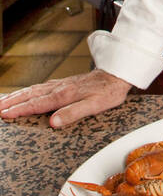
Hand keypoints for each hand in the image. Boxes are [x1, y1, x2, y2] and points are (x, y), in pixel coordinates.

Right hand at [0, 69, 131, 128]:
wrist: (118, 73)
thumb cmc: (108, 92)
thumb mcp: (95, 105)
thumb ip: (73, 113)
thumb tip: (54, 122)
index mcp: (64, 95)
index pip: (37, 104)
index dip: (19, 109)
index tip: (4, 114)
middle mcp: (60, 88)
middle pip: (30, 95)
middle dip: (12, 102)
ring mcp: (61, 84)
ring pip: (34, 90)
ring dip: (17, 95)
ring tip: (3, 101)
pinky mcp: (65, 83)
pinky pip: (41, 87)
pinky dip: (28, 90)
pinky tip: (25, 93)